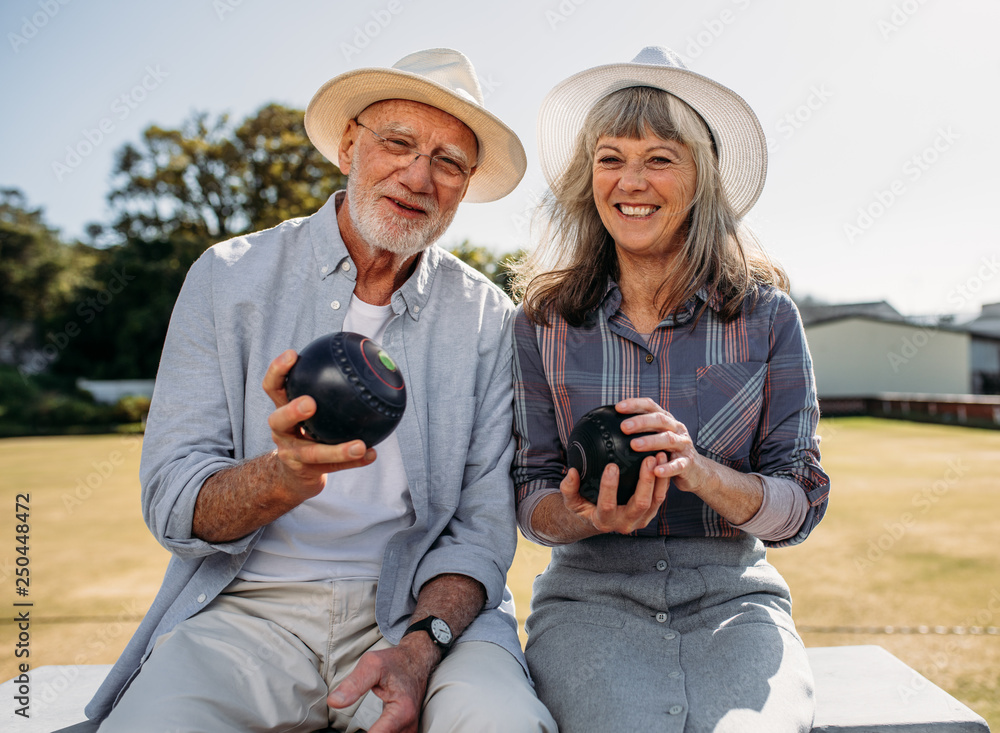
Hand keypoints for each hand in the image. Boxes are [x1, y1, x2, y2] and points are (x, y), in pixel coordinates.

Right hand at [262, 349, 376, 499]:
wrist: (293, 475)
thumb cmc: (307, 432)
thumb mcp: (308, 411)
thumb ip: (324, 390)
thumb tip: (363, 359)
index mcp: (281, 409)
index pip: (273, 387)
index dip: (278, 371)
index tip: (292, 355)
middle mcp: (281, 431)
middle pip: (278, 420)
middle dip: (292, 411)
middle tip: (310, 403)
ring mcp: (291, 454)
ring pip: (312, 453)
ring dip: (337, 449)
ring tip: (359, 445)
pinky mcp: (305, 473)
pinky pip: (332, 467)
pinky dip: (354, 462)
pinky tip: (372, 454)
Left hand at [327, 636, 437, 732]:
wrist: (416, 661)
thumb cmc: (395, 662)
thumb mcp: (372, 665)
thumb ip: (354, 684)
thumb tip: (334, 702)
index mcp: (402, 711)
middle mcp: (409, 725)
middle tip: (344, 729)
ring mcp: (409, 731)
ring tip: (355, 729)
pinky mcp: (406, 732)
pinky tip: (367, 731)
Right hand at [558, 442, 668, 535]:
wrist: (599, 521)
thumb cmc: (584, 506)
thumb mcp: (571, 500)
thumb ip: (569, 488)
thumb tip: (572, 472)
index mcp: (603, 521)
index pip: (607, 505)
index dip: (609, 487)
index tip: (611, 465)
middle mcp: (625, 524)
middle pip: (640, 503)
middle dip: (646, 481)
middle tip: (648, 458)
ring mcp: (640, 520)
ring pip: (655, 500)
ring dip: (659, 479)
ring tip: (660, 456)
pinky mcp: (650, 513)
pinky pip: (661, 497)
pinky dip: (664, 480)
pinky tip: (663, 461)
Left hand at [615, 397, 709, 495]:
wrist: (696, 471)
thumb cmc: (667, 453)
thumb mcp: (655, 438)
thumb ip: (639, 431)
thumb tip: (608, 427)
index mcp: (666, 420)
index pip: (650, 406)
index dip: (635, 404)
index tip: (617, 408)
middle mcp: (676, 428)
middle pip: (659, 420)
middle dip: (641, 422)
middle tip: (623, 427)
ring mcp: (684, 445)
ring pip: (668, 439)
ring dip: (651, 441)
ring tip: (634, 445)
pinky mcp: (688, 463)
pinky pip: (678, 465)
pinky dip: (667, 468)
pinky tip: (656, 471)